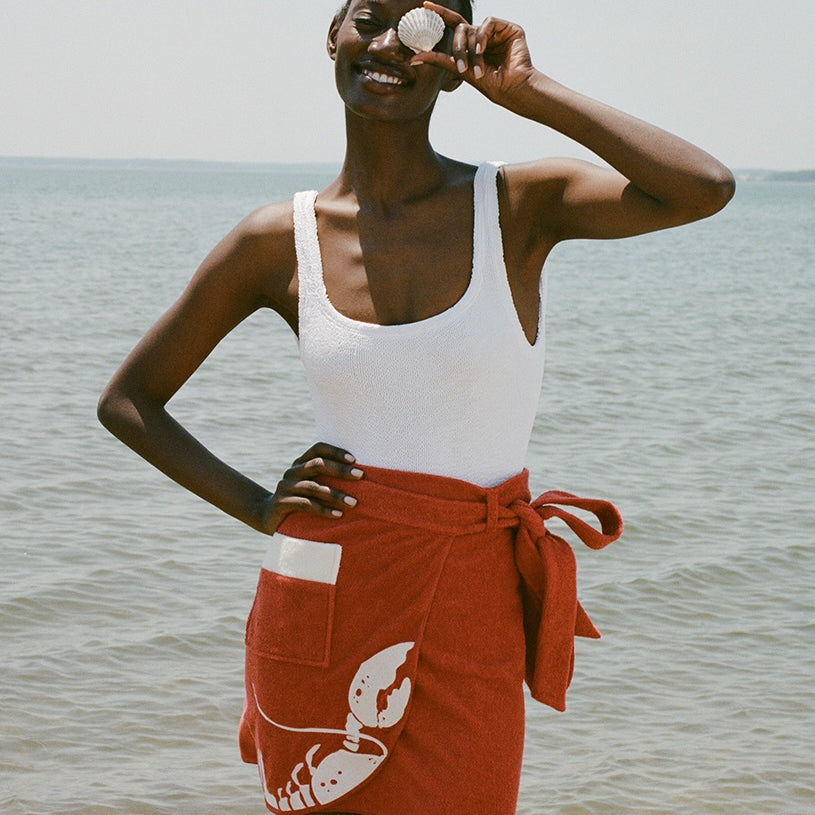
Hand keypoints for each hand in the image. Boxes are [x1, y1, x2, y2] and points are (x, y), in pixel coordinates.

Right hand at [261, 442, 362, 533]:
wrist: (269, 517)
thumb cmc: (301, 500)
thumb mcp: (312, 486)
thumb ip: (328, 479)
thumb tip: (362, 478)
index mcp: (301, 463)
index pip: (318, 449)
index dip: (335, 451)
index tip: (354, 459)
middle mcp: (292, 471)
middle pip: (317, 464)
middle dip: (340, 470)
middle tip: (360, 476)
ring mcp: (285, 486)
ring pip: (313, 486)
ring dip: (335, 494)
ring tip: (353, 503)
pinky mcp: (281, 503)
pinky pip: (305, 504)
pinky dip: (323, 509)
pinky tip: (338, 515)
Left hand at [415, 2, 534, 104]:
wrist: (511, 88)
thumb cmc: (490, 84)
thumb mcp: (460, 70)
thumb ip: (439, 60)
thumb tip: (414, 58)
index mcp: (472, 44)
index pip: (453, 25)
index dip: (440, 14)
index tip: (425, 5)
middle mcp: (483, 35)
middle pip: (461, 29)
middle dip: (459, 48)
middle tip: (462, 67)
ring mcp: (496, 31)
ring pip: (473, 28)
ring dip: (472, 50)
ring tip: (477, 68)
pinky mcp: (509, 29)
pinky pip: (488, 22)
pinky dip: (483, 36)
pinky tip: (483, 49)